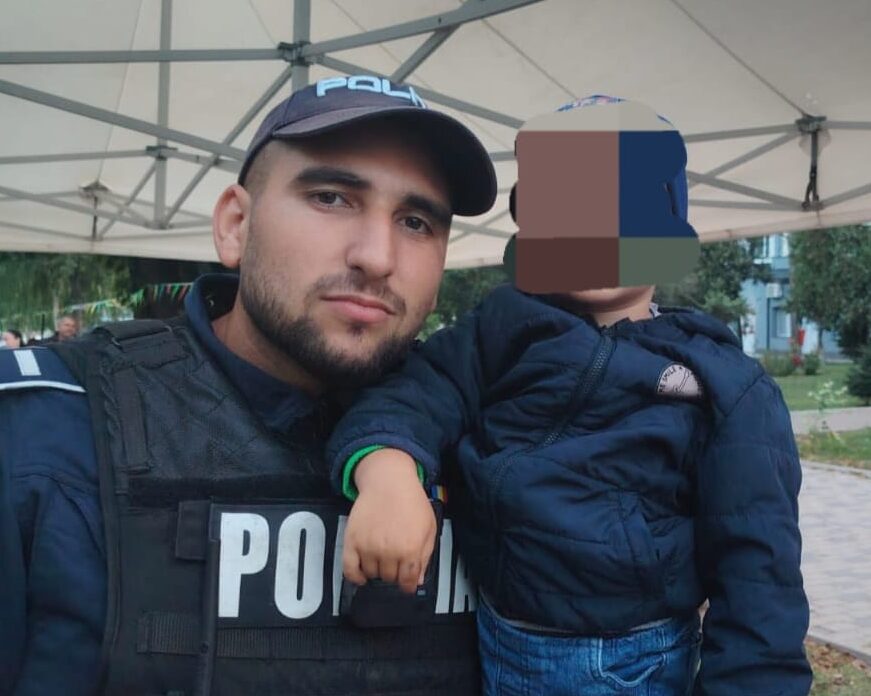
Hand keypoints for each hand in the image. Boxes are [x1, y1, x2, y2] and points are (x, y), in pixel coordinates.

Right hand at [342, 449, 436, 593]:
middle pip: (390, 578)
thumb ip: (425, 555)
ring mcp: (368, 547)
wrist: (388, 480)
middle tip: (395, 560)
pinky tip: (362, 575)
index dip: (408, 584)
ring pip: (372, 574)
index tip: (406, 583)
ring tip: (382, 557)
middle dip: (394, 573)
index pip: (408, 582)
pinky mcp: (352, 541)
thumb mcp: (428, 527)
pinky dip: (355, 577)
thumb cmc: (411, 501)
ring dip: (377, 570)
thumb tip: (418, 580)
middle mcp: (389, 551)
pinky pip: (349, 569)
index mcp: (410, 549)